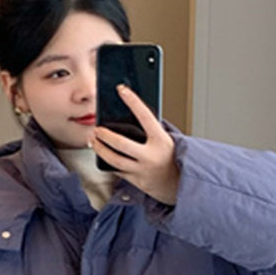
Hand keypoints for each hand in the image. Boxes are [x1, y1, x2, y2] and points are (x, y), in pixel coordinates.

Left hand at [91, 85, 180, 205]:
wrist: (181, 185)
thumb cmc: (171, 159)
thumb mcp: (167, 141)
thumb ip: (151, 131)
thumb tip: (129, 114)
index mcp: (162, 142)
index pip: (145, 117)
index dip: (133, 101)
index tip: (121, 89)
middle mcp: (152, 156)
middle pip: (121, 143)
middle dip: (105, 135)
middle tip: (97, 129)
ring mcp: (144, 170)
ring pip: (115, 160)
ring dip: (100, 149)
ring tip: (94, 142)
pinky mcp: (138, 182)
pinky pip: (119, 171)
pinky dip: (109, 163)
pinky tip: (104, 156)